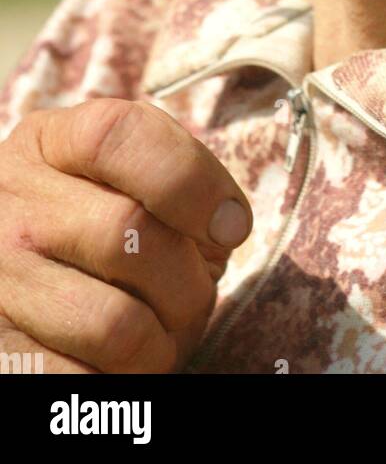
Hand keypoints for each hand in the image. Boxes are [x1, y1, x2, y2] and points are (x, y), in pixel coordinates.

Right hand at [0, 98, 251, 372]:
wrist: (14, 280)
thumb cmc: (93, 222)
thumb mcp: (120, 174)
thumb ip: (174, 177)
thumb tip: (226, 226)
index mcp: (50, 144)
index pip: (118, 135)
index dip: (191, 179)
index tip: (231, 225)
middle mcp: (11, 205)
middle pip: (128, 232)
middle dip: (189, 278)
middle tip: (195, 294)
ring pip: (117, 325)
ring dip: (162, 344)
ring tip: (159, 335)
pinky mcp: (1, 358)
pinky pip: (86, 382)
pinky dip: (123, 382)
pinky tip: (117, 362)